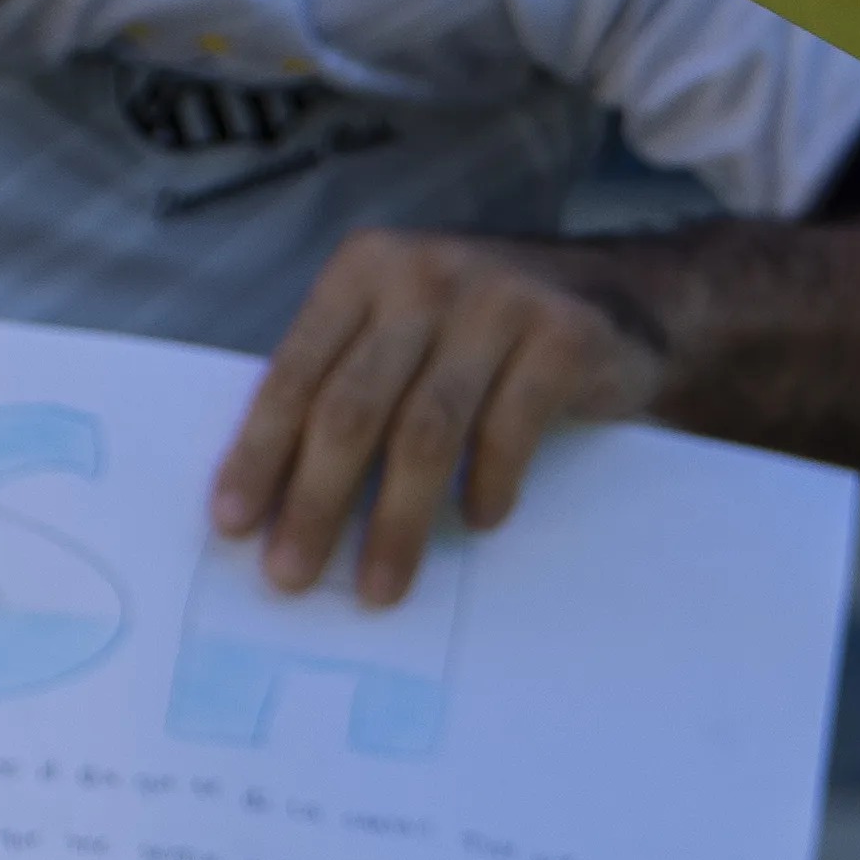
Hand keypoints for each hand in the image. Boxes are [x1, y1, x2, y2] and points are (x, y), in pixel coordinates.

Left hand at [210, 230, 666, 607]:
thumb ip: (343, 385)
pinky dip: (486, 488)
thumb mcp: (401, 334)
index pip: (295, 374)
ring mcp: (496, 299)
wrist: (628, 299)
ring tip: (379, 588)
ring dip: (396, 523)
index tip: (232, 525)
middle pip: (351, 409)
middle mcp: (423, 274)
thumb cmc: (479, 338)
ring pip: (424, 432)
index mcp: (363, 271)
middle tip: (290, 577)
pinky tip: (475, 524)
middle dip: (315, 504)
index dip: (259, 454)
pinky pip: (508, 431)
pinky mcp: (562, 333)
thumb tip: (268, 503)